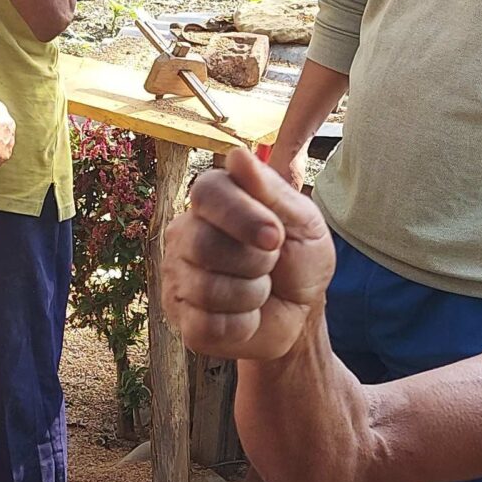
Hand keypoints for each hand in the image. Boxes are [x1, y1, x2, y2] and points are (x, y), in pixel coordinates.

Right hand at [164, 149, 334, 360]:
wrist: (302, 312)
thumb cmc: (299, 259)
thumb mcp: (302, 220)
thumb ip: (270, 189)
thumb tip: (236, 155)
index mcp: (212, 202)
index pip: (207, 193)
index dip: (243, 216)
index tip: (275, 236)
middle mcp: (185, 236)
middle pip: (204, 245)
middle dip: (255, 261)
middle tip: (270, 264)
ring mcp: (179, 279)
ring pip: (207, 289)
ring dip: (252, 295)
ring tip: (260, 290)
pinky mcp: (183, 321)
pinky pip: (208, 325)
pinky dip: (242, 324)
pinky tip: (247, 316)